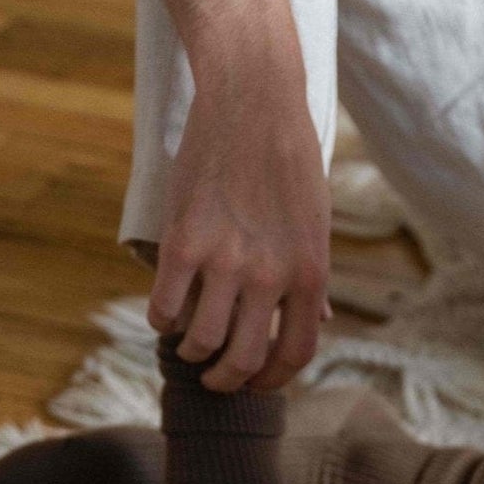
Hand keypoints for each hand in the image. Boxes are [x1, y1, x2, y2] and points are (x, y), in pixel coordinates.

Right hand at [148, 63, 331, 392]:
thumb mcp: (316, 221)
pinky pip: (165, 306)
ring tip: (187, 345)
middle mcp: (272, 276)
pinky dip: (161, 320)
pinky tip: (164, 313)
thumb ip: (313, 275)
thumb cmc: (288, 158)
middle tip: (213, 377)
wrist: (254, 99)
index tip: (255, 384)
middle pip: (245, 360)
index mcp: (310, 274)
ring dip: (191, 353)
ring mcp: (226, 261)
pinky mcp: (184, 241)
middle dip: (226, 380)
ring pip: (201, 341)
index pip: (295, 354)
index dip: (272, 382)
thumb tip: (323, 319)